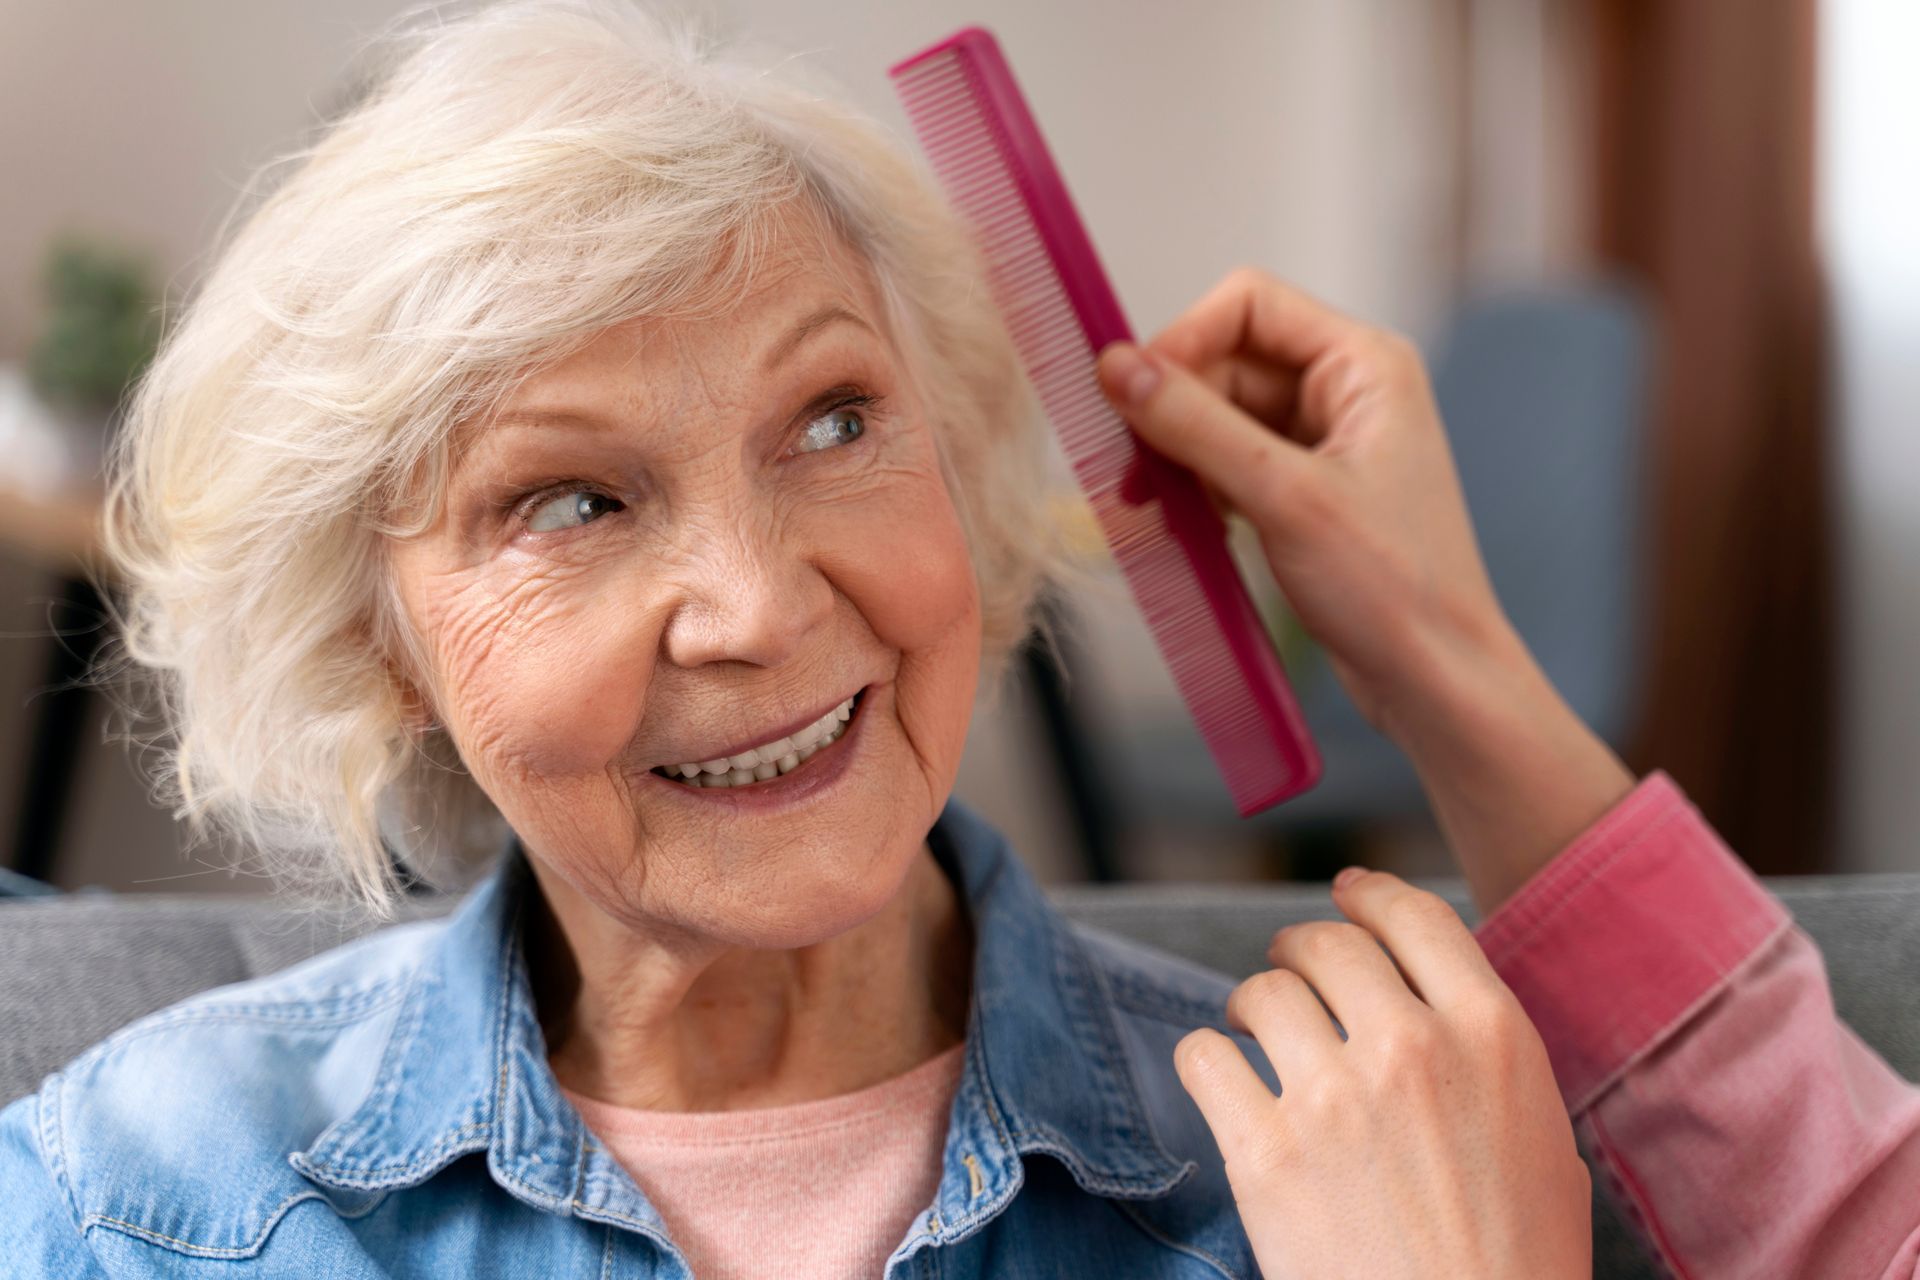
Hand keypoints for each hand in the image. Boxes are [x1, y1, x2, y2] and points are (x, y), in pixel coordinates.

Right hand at [1095, 269, 1634, 908]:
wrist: (1436, 679)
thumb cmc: (1391, 587)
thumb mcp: (1282, 497)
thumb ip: (1195, 425)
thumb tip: (1116, 366)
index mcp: (1365, 364)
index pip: (1249, 304)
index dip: (1183, 339)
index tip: (1130, 394)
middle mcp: (1348, 389)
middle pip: (1227, 361)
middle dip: (1172, 412)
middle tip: (1129, 473)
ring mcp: (1328, 441)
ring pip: (1221, 416)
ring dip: (1178, 456)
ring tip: (1152, 509)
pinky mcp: (1308, 490)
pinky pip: (1231, 463)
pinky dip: (1199, 488)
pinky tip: (1185, 526)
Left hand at [1176, 869, 1591, 1279]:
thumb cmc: (1518, 1264)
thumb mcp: (1543, 1139)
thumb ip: (1489, 1056)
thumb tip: (1437, 999)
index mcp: (1493, 1036)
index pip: (1413, 917)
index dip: (1369, 895)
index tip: (1345, 893)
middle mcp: (1411, 1047)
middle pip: (1327, 944)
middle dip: (1300, 951)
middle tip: (1289, 974)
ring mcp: (1333, 1097)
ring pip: (1261, 993)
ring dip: (1251, 1006)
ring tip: (1253, 1033)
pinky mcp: (1265, 1152)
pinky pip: (1204, 1056)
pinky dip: (1205, 1061)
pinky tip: (1222, 1082)